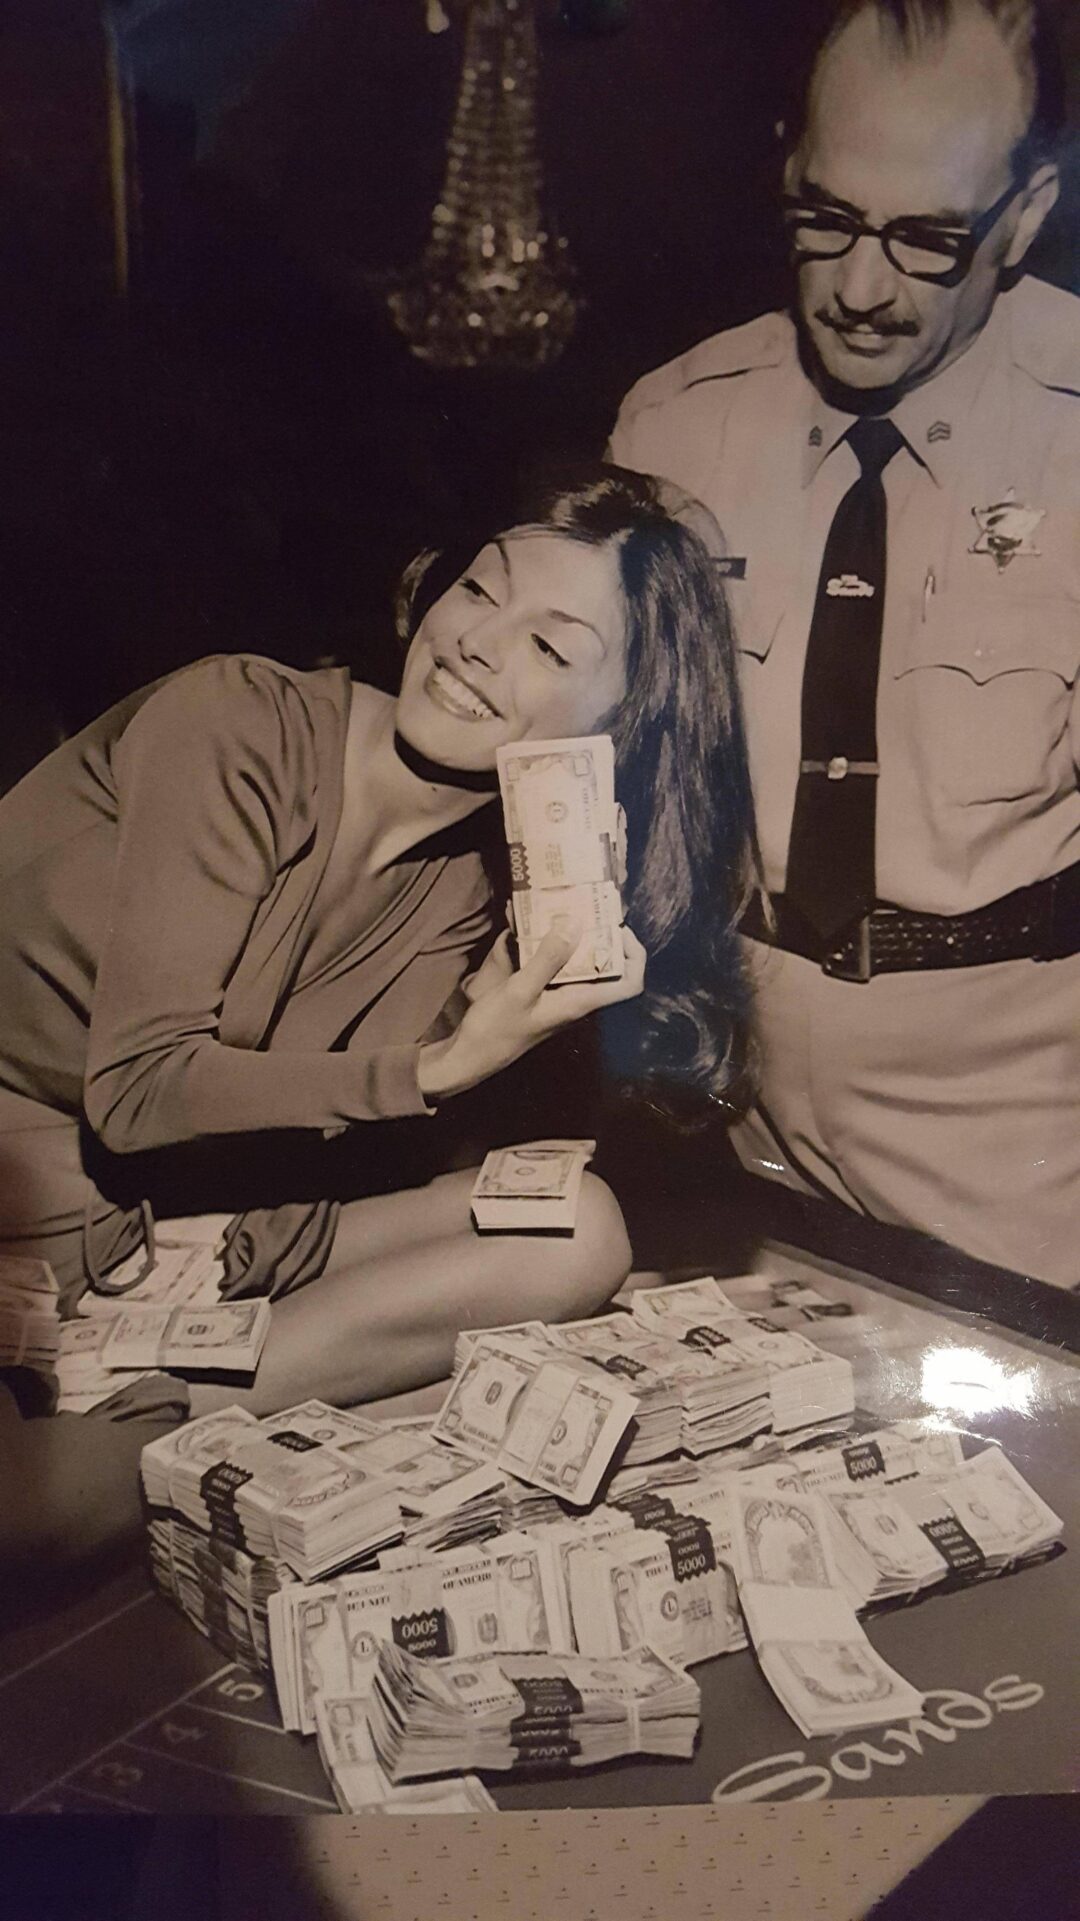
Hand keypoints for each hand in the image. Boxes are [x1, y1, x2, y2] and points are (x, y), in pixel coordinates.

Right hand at [418, 919, 645, 1102]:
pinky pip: (554, 965)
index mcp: (580, 1002)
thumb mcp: (520, 989)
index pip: (630, 984)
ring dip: (570, 936)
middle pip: (607, 966)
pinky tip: (526, 926)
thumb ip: (548, 958)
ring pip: (578, 962)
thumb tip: (575, 924)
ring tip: (557, 908)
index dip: (634, 955)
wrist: (469, 1057)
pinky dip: (546, 944)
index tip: (617, 928)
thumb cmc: (495, 1029)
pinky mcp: (541, 994)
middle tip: (584, 906)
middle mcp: (576, 999)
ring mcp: (559, 997)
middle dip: (599, 934)